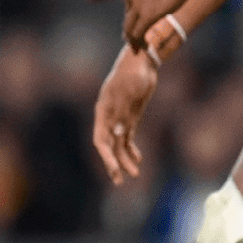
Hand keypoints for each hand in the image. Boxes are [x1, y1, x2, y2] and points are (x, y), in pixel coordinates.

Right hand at [92, 44, 158, 183]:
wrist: (141, 61)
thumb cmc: (133, 74)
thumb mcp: (130, 92)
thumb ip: (122, 113)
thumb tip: (117, 135)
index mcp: (103, 111)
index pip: (100, 139)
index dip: (106, 156)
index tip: (114, 169)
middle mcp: (108, 117)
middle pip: (108, 146)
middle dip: (113, 164)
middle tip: (119, 181)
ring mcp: (119, 117)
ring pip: (118, 144)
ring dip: (125, 159)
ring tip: (135, 174)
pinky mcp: (130, 117)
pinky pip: (128, 138)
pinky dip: (132, 149)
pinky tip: (138, 159)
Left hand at [122, 0, 189, 49]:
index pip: (130, 2)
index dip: (133, 14)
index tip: (136, 23)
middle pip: (128, 14)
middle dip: (129, 28)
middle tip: (131, 40)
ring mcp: (136, 4)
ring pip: (129, 26)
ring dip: (132, 38)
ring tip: (136, 48)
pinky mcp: (145, 14)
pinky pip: (137, 32)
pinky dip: (137, 42)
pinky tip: (141, 48)